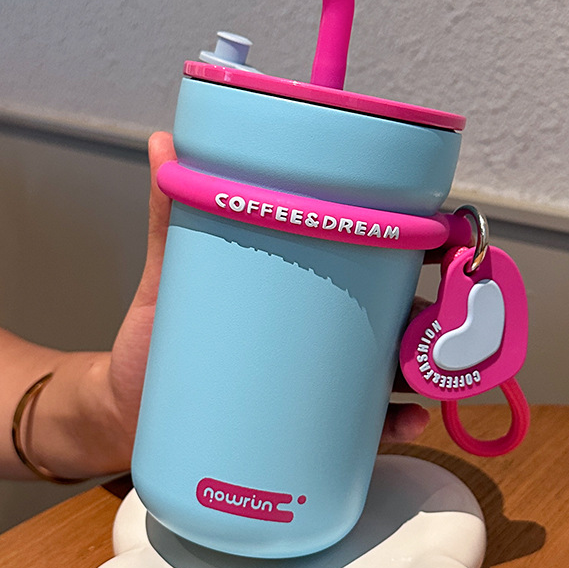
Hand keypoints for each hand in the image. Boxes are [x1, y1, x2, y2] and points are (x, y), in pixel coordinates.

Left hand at [104, 133, 428, 459]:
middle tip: (440, 311)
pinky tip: (408, 419)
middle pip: (399, 312)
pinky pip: (367, 424)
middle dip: (436, 309)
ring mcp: (322, 380)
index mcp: (305, 284)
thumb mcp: (167, 280)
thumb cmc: (154, 345)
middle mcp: (324, 330)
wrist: (128, 418)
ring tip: (424, 368)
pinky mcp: (310, 426)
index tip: (440, 233)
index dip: (417, 243)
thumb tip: (164, 141)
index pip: (373, 255)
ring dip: (426, 367)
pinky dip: (397, 422)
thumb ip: (169, 215)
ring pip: (395, 367)